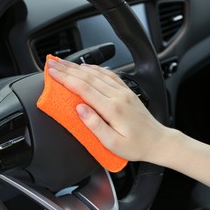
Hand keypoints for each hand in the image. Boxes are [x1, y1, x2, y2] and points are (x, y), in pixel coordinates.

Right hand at [47, 58, 169, 162]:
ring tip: (63, 63)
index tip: (52, 73)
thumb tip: (79, 109)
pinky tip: (86, 66)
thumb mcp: (112, 143)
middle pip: (88, 77)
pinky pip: (108, 75)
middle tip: (52, 64)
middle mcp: (118, 96)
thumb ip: (95, 125)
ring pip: (97, 74)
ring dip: (78, 67)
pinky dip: (95, 68)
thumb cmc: (135, 145)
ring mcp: (123, 91)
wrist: (158, 141)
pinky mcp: (126, 91)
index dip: (65, 79)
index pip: (84, 88)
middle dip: (67, 69)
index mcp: (112, 108)